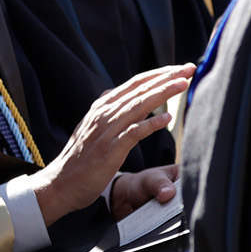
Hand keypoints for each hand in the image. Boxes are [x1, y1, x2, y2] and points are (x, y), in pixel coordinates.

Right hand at [27, 64, 193, 225]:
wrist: (61, 183)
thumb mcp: (93, 129)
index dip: (159, 74)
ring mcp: (106, 130)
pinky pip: (133, 133)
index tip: (180, 69)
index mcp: (102, 107)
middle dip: (166, 77)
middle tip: (189, 68)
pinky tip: (167, 118)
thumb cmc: (80, 159)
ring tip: (183, 84)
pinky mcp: (110, 149)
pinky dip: (150, 123)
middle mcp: (104, 113)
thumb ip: (108, 112)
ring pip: (138, 105)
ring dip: (162, 93)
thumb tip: (117, 95)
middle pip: (139, 89)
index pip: (135, 83)